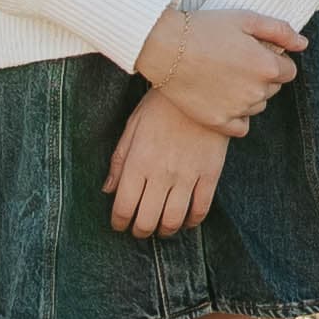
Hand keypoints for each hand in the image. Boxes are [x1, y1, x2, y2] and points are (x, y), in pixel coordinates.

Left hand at [106, 93, 234, 235]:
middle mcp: (161, 174)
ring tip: (162, 228)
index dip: (119, 222)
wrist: (202, 86)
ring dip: (165, 230)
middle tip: (140, 229)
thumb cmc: (161, 105)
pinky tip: (187, 220)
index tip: (120, 224)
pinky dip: (193, 221)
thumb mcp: (132, 127)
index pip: (123, 207)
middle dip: (140, 231)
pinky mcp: (210, 173)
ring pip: (174, 220)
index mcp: (137, 162)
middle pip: (147, 220)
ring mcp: (187, 175)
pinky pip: (201, 208)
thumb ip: (118, 161)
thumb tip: (108, 190)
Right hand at [134, 3, 306, 137]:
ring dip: (249, 95)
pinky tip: (222, 98)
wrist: (165, 47)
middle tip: (235, 61)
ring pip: (257, 107)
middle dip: (262, 77)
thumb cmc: (205, 28)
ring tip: (224, 76)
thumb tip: (303, 44)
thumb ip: (280, 31)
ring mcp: (237, 110)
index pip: (288, 71)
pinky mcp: (218, 122)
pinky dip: (236, 116)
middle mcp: (256, 92)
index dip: (273, 60)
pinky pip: (241, 127)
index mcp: (267, 67)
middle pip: (272, 89)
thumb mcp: (246, 19)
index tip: (253, 52)